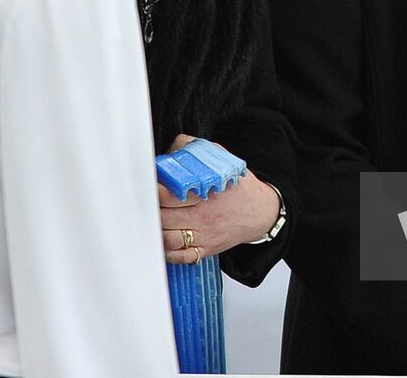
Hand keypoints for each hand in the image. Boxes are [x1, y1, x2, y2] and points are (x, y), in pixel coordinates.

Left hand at [158, 134, 281, 262]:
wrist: (262, 212)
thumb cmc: (239, 186)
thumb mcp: (221, 160)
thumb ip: (195, 150)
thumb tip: (172, 150)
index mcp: (205, 195)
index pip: (168, 196)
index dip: (153, 192)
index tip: (148, 185)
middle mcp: (203, 218)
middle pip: (163, 219)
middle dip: (150, 210)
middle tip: (144, 203)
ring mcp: (204, 236)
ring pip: (168, 240)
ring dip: (156, 230)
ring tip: (151, 220)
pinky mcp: (205, 250)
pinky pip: (180, 257)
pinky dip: (167, 252)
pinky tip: (163, 240)